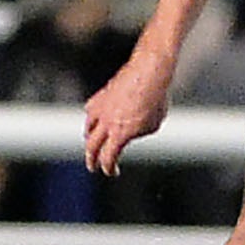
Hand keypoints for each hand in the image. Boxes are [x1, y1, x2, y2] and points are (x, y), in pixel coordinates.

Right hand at [82, 55, 170, 174]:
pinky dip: (91, 117)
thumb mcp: (152, 124)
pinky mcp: (102, 95)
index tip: (112, 171)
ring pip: (88, 128)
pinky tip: (94, 117)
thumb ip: (138, 132)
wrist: (149, 72)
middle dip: (91, 159)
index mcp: (119, 134)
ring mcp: (101, 108)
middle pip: (91, 147)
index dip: (108, 167)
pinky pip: (90, 109)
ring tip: (92, 143)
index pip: (108, 157)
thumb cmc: (155, 99)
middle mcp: (106, 123)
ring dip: (90, 139)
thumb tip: (130, 131)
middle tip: (92, 166)